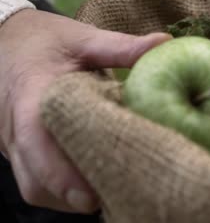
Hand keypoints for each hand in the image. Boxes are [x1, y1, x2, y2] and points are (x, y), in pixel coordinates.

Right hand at [0, 9, 170, 212]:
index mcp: (32, 97)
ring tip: (111, 191)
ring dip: (69, 196)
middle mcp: (16, 129)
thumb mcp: (83, 39)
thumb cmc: (47, 42)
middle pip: (36, 179)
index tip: (91, 197)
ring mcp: (14, 144)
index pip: (37, 142)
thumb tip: (165, 43)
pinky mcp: (22, 151)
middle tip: (116, 196)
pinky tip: (95, 182)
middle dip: (73, 194)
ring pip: (35, 187)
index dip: (60, 174)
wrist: (8, 43)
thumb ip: (121, 46)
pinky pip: (36, 181)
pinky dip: (63, 189)